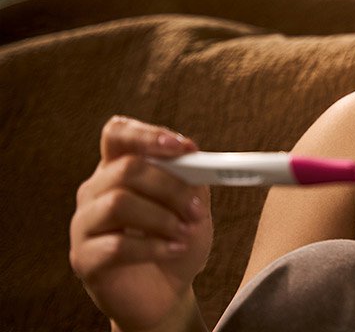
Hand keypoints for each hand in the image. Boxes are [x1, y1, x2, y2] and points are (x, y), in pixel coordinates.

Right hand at [70, 116, 212, 330]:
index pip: (117, 134)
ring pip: (119, 202)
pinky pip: (117, 244)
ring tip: (186, 233)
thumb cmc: (178, 240)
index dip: (148, 135)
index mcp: (118, 170)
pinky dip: (154, 246)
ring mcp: (84, 225)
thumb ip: (191, 178)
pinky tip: (174, 250)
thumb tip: (193, 157)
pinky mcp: (84, 258)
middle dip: (171, 186)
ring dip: (163, 217)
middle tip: (198, 208)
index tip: (185, 147)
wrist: (167, 292)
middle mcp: (95, 192)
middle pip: (126, 168)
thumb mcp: (193, 205)